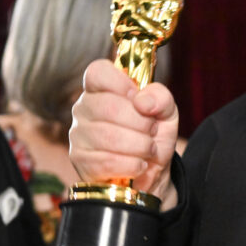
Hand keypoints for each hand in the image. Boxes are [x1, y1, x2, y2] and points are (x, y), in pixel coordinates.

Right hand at [69, 59, 178, 207]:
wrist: (152, 174)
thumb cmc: (153, 136)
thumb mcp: (166, 112)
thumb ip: (161, 97)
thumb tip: (142, 102)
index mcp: (102, 89)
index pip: (97, 72)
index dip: (121, 83)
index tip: (139, 99)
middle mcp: (84, 108)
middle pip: (108, 106)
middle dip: (141, 123)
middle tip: (152, 131)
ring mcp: (78, 134)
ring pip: (108, 136)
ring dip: (139, 145)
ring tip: (148, 149)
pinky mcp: (80, 161)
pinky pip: (105, 161)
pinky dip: (131, 165)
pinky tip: (139, 165)